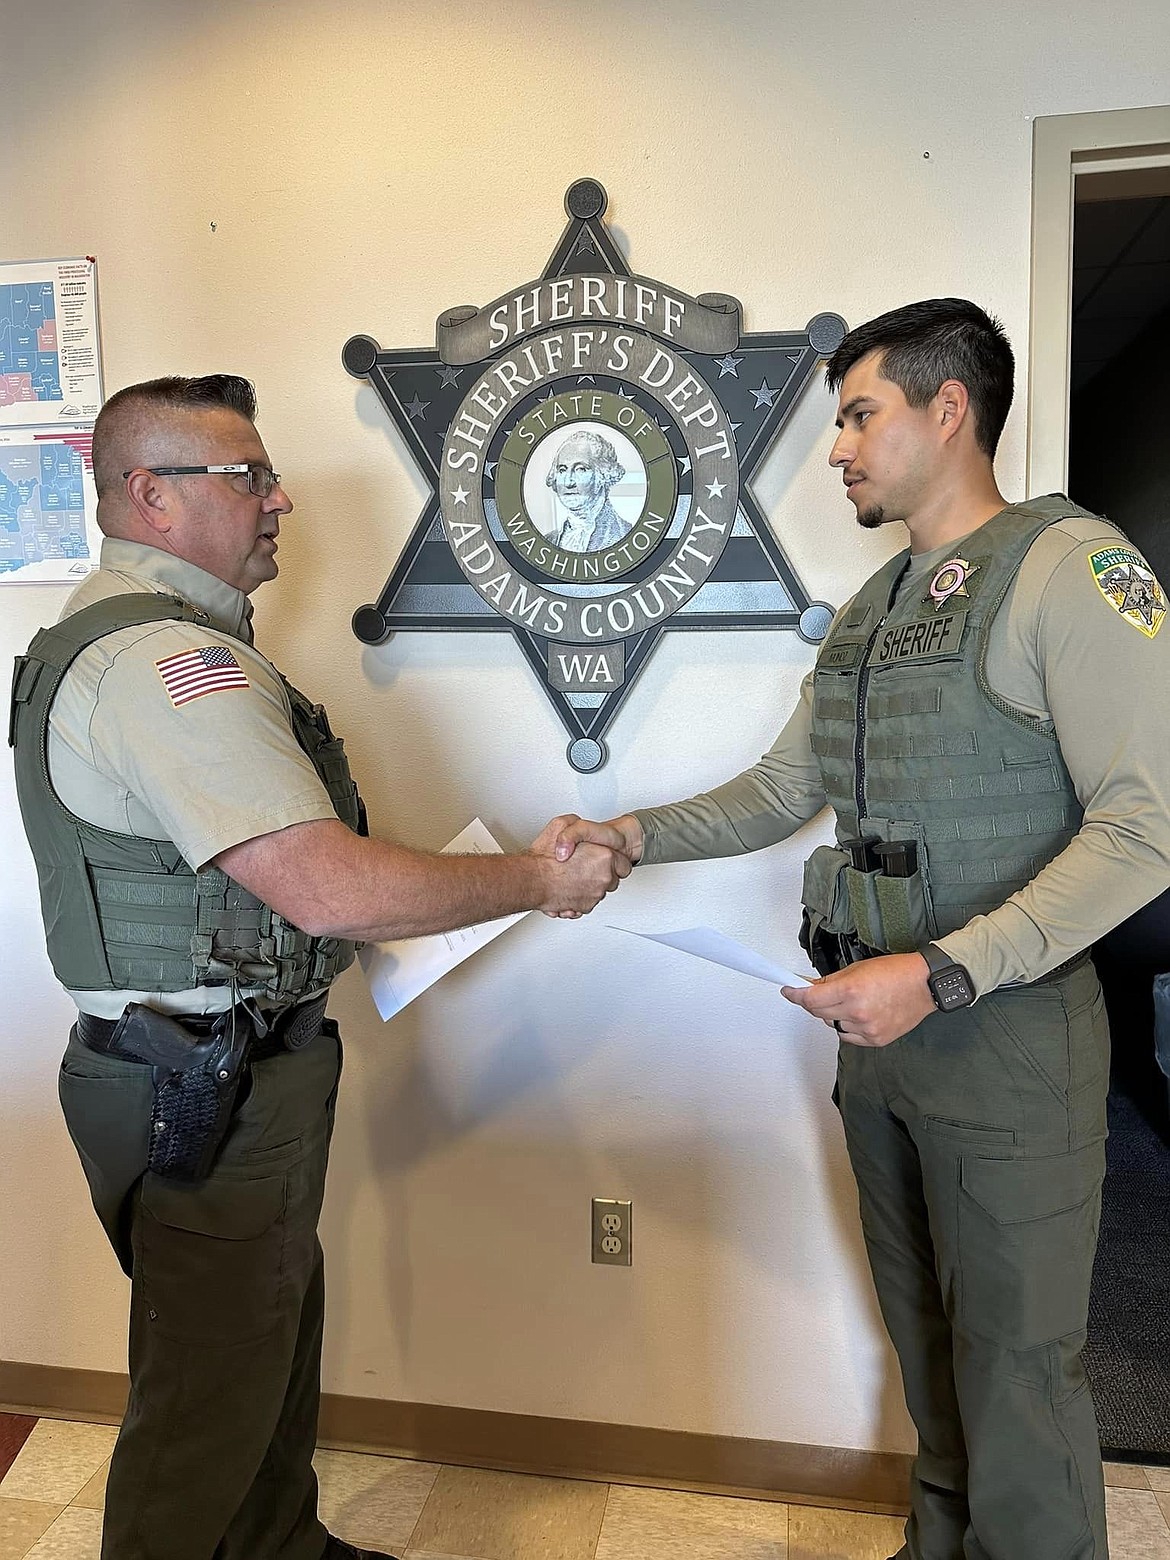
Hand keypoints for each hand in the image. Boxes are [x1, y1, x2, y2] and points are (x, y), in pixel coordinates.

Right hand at [528, 815, 631, 917]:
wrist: (532, 880)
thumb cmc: (544, 858)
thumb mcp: (561, 824)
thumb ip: (577, 823)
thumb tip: (581, 828)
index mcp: (605, 856)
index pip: (624, 863)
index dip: (614, 860)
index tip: (606, 860)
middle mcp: (604, 877)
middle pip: (614, 878)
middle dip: (603, 873)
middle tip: (587, 867)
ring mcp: (596, 894)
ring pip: (601, 891)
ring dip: (591, 885)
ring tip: (575, 877)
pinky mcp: (586, 907)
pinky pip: (589, 902)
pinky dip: (582, 896)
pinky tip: (571, 887)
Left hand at [780, 953, 934, 1046]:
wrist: (925, 985)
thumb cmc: (896, 972)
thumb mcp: (857, 968)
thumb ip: (830, 981)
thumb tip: (809, 987)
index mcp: (851, 990)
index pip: (810, 999)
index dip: (795, 994)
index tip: (788, 990)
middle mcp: (857, 1012)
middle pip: (818, 1013)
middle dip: (814, 1003)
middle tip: (819, 993)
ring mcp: (867, 1028)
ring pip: (833, 1025)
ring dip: (834, 1014)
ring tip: (852, 1002)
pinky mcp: (876, 1040)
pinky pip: (848, 1036)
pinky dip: (848, 1026)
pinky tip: (859, 1014)